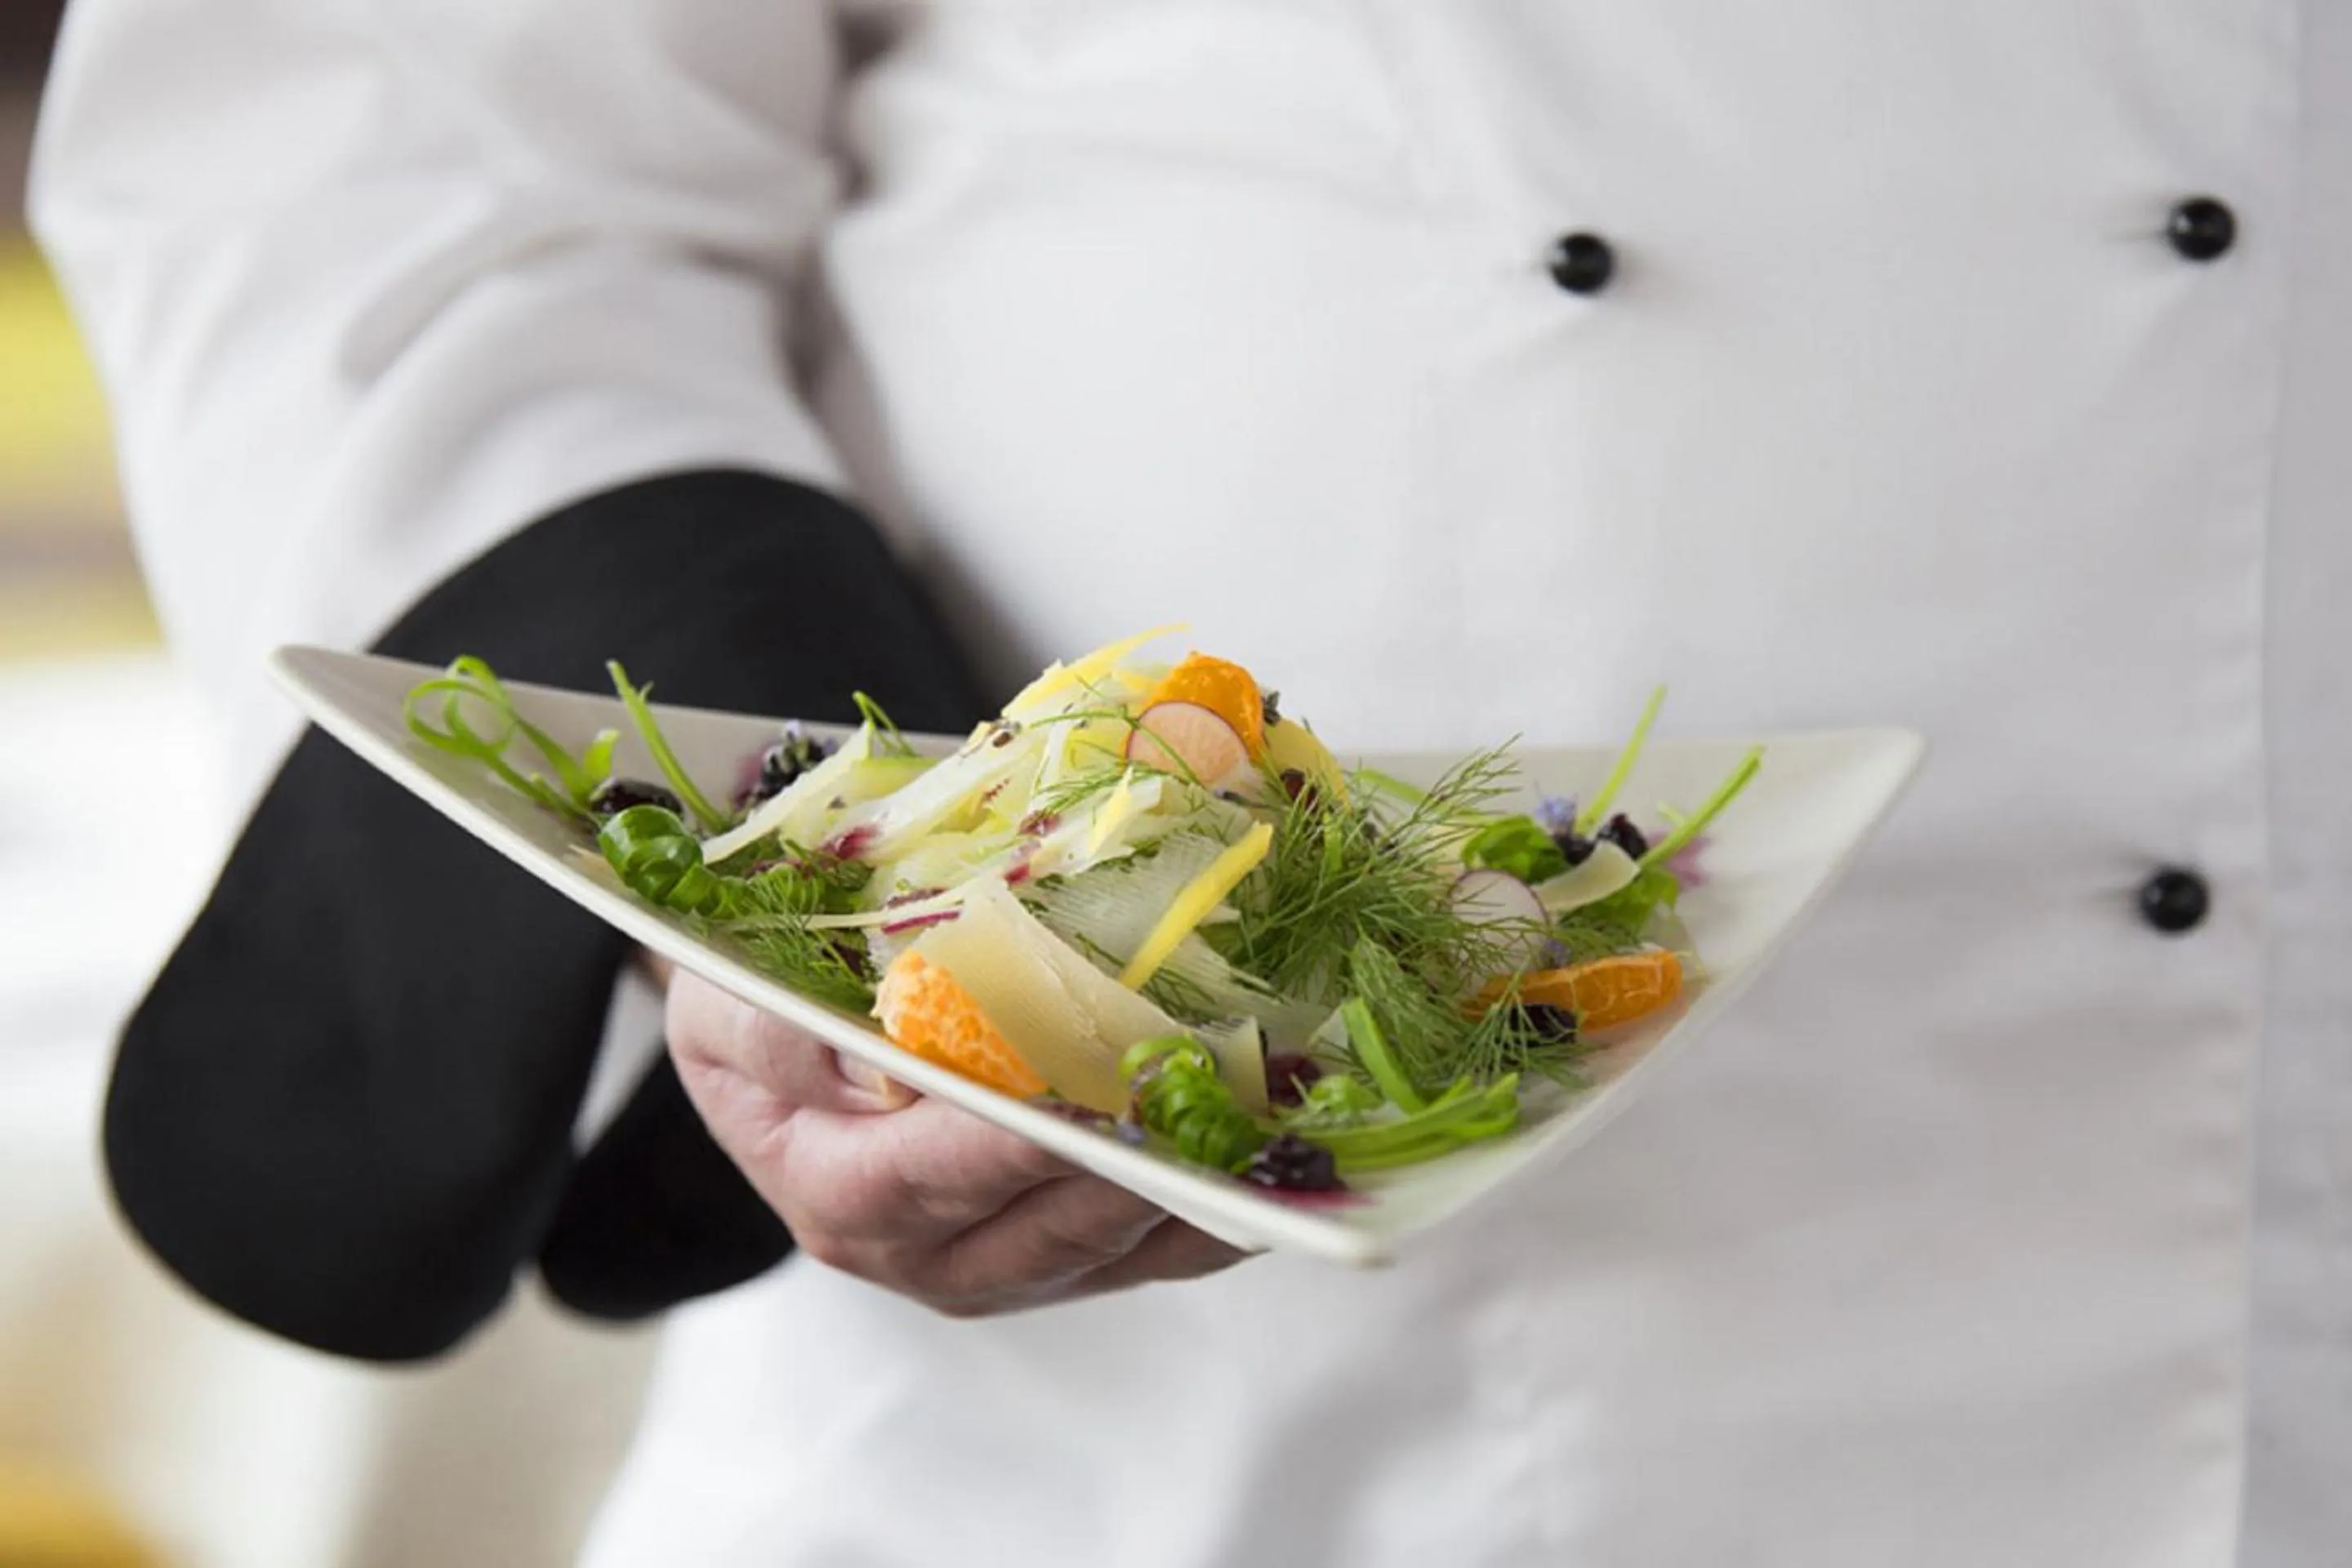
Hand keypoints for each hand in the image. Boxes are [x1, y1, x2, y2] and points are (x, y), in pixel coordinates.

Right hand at [662, 966, 1249, 1316]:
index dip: (1010, 1139)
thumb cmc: (760, 1009)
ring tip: (1254, 1121)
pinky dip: (1215, 1213)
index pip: (928, 1175)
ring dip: (1185, 1188)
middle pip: (1041, 1224)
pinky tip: (1269, 1164)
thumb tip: (871, 1068)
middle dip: (1127, 1164)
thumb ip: (781, 1037)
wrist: (783, 1047)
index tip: (1086, 1091)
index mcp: (833, 1193)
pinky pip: (1153, 1258)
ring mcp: (999, 1268)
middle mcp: (920, 1254)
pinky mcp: (1063, 1263)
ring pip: (1108, 1245)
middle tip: (1204, 1099)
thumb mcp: (726, 1006)